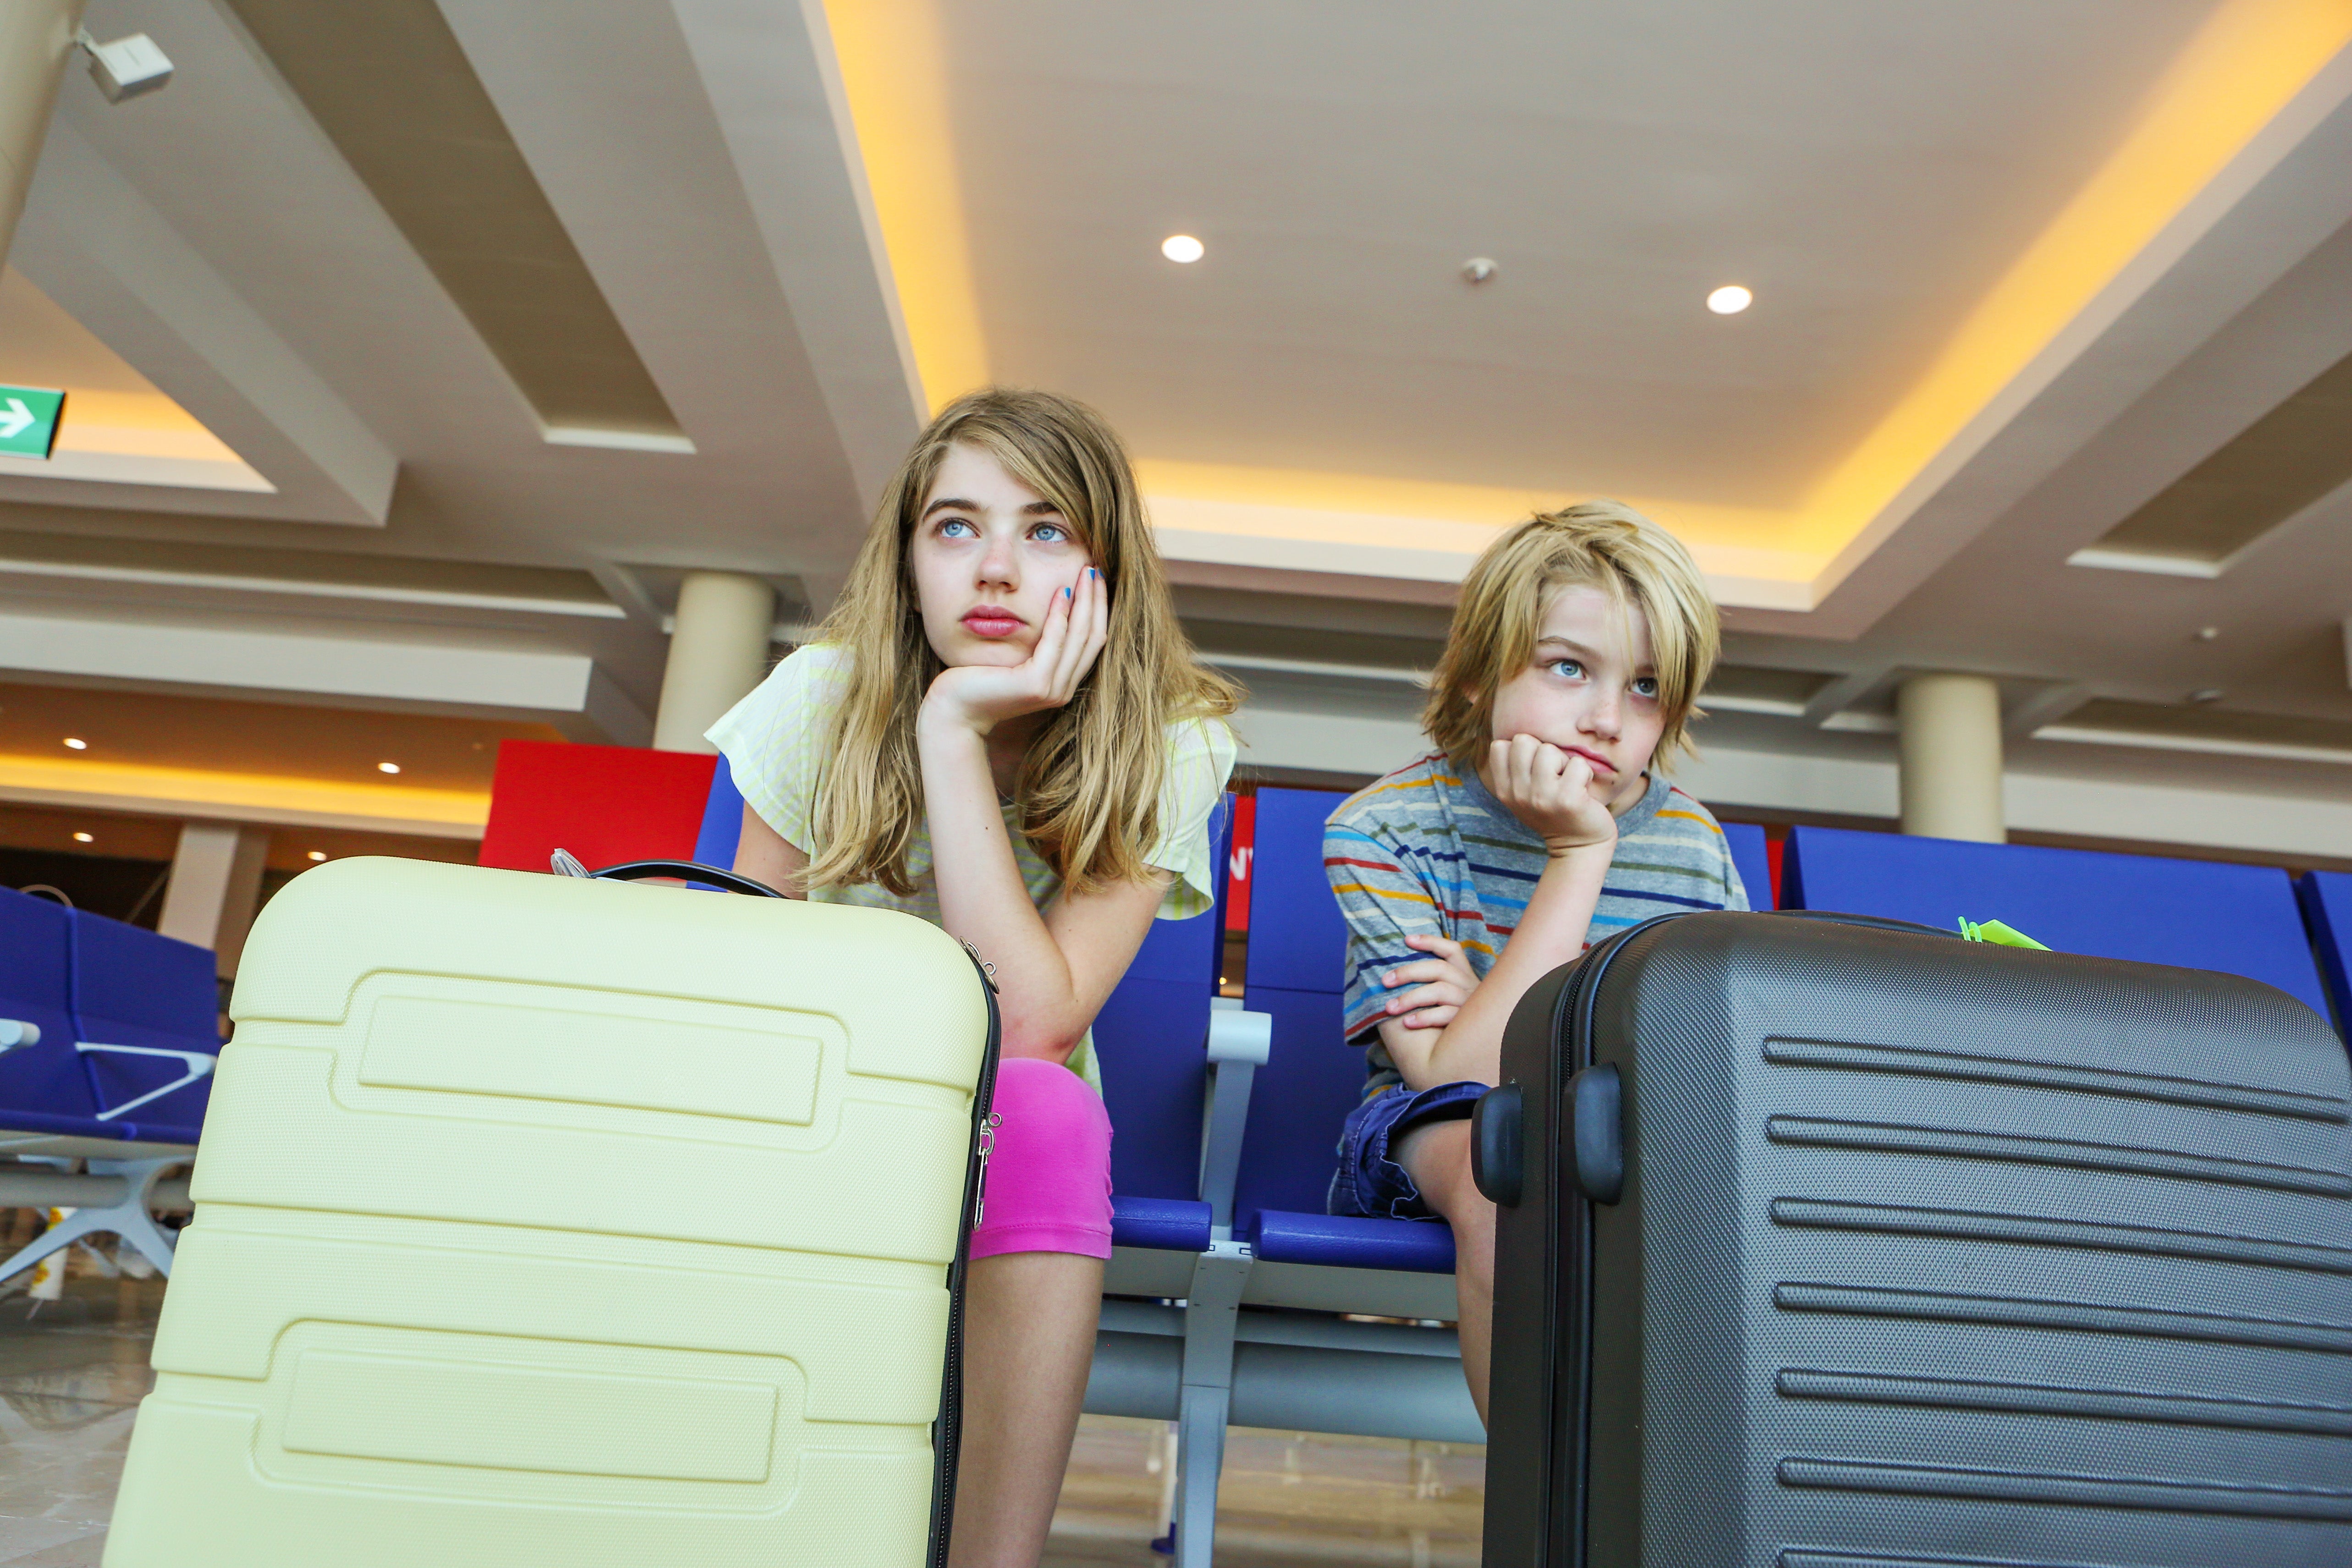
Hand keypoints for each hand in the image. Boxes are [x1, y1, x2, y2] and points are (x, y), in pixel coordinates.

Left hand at [921, 567, 1106, 735]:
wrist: (954, 709)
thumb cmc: (976, 679)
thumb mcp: (1014, 657)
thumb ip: (1036, 643)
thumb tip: (1052, 604)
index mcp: (1061, 683)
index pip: (1092, 641)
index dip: (1098, 609)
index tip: (1095, 579)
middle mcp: (1063, 690)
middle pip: (1093, 637)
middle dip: (1097, 600)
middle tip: (1095, 568)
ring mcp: (1052, 689)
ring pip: (1080, 638)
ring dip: (1085, 602)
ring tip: (1085, 572)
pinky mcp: (1036, 685)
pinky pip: (1054, 643)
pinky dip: (1060, 615)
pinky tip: (1060, 591)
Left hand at [1379, 932, 1478, 1029]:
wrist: (1465, 1050)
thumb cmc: (1447, 1021)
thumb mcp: (1444, 997)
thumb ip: (1430, 983)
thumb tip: (1392, 975)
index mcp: (1464, 975)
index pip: (1452, 950)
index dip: (1431, 942)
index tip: (1407, 940)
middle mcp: (1470, 985)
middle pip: (1439, 968)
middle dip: (1409, 972)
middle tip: (1385, 981)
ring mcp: (1470, 1004)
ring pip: (1440, 990)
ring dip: (1411, 997)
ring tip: (1390, 1007)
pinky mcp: (1467, 1022)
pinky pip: (1445, 1015)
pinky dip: (1424, 1017)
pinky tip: (1407, 1023)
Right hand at [1486, 733, 1617, 855]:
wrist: (1579, 847)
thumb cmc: (1555, 813)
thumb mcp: (1525, 794)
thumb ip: (1517, 769)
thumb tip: (1521, 735)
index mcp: (1504, 790)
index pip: (1499, 745)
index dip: (1521, 750)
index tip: (1535, 770)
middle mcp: (1518, 794)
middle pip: (1523, 740)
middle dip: (1543, 751)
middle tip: (1554, 774)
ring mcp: (1542, 797)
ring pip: (1549, 749)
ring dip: (1564, 761)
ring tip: (1568, 782)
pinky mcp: (1568, 800)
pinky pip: (1577, 763)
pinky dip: (1585, 773)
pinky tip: (1583, 791)